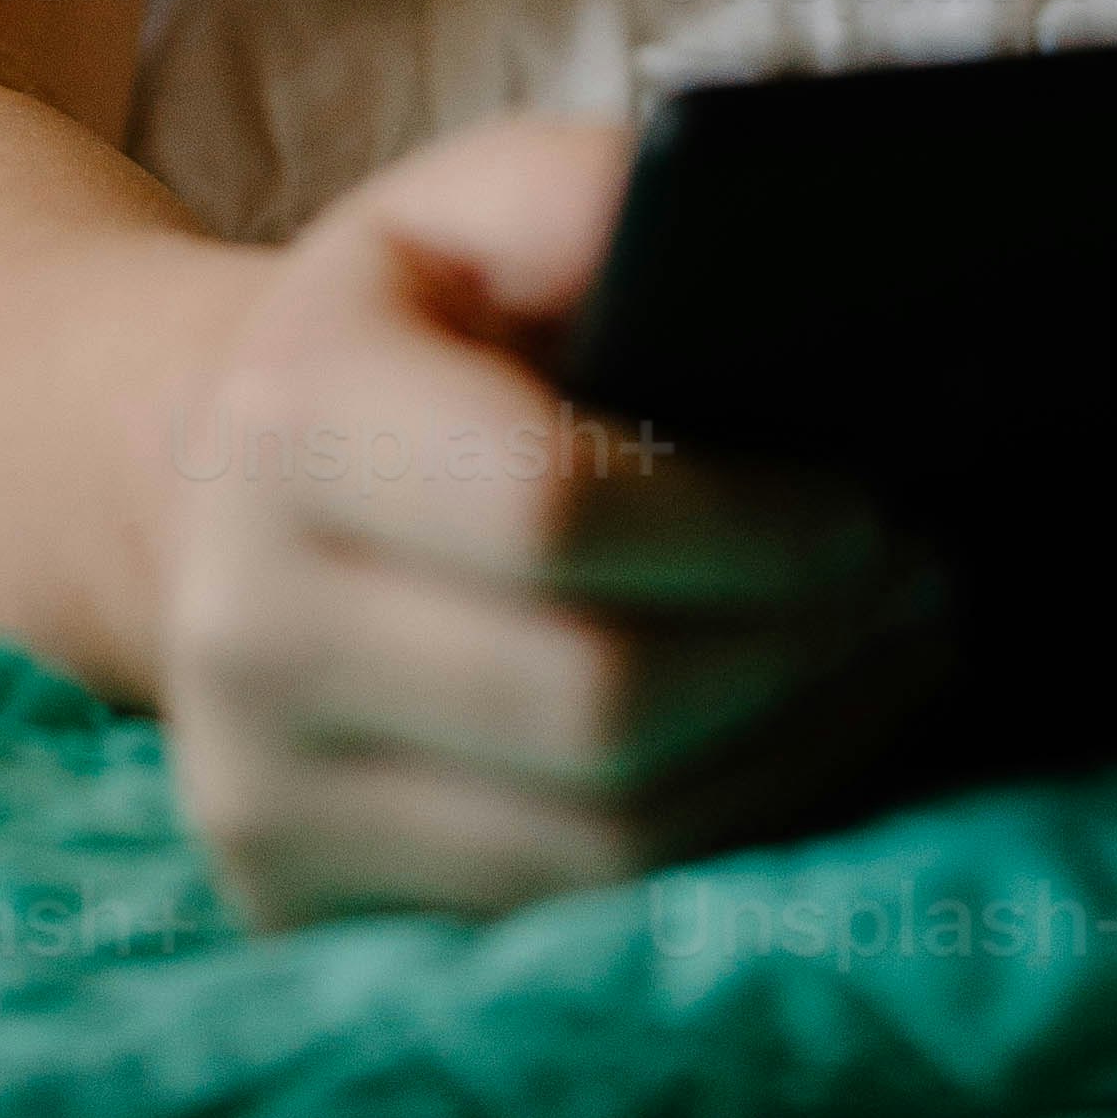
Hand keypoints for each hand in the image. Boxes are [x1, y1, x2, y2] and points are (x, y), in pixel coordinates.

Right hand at [150, 109, 950, 924]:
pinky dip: (707, 845)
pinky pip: (558, 918)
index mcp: (293, 419)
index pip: (550, 512)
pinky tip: (789, 749)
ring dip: (784, 763)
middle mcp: (245, 624)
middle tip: (912, 591)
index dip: (740, 529)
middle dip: (796, 657)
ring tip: (886, 664)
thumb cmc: (398, 329)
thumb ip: (582, 199)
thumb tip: (730, 242)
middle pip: (592, 707)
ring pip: (595, 846)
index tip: (866, 511)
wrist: (204, 482)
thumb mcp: (467, 206)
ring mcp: (259, 790)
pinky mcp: (298, 902)